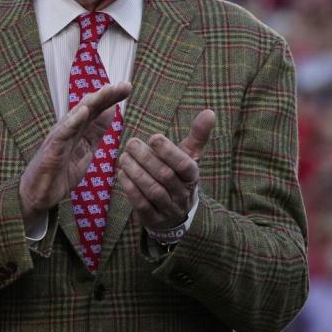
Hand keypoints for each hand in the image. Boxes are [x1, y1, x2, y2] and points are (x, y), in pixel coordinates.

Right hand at [19, 82, 131, 230]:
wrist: (38, 193)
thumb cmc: (60, 171)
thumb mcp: (86, 150)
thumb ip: (96, 131)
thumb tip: (111, 111)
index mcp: (78, 129)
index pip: (97, 110)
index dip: (111, 98)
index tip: (127, 86)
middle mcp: (68, 128)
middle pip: (89, 107)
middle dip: (106, 95)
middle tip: (124, 85)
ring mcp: (59, 137)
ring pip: (76, 116)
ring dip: (92, 103)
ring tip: (106, 91)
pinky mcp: (51, 149)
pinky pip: (62, 134)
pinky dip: (72, 122)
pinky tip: (83, 112)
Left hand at [117, 109, 215, 229]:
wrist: (177, 213)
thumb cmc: (179, 176)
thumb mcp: (189, 156)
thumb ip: (197, 135)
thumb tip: (210, 112)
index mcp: (192, 177)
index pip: (184, 165)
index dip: (169, 152)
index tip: (153, 137)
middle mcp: (183, 194)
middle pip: (165, 176)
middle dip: (147, 158)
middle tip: (131, 143)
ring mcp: (168, 208)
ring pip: (153, 190)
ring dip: (136, 172)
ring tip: (124, 157)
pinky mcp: (153, 219)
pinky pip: (142, 204)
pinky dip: (130, 188)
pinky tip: (121, 174)